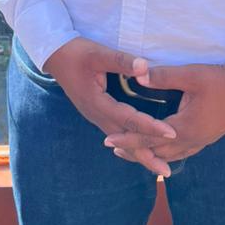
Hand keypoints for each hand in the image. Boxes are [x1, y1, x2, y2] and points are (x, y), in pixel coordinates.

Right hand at [42, 38, 176, 177]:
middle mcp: (96, 115)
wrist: (53, 54)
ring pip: (120, 140)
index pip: (129, 119)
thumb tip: (145, 68)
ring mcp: (95, 115)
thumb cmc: (75, 52)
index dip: (150, 127)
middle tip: (166, 171)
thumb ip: (121, 61)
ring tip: (158, 167)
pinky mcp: (96, 112)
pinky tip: (140, 147)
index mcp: (98, 103)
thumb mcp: (97, 53)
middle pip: (124, 140)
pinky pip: (116, 132)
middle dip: (146, 155)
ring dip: (138, 152)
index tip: (171, 133)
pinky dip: (130, 143)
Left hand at [105, 63, 224, 166]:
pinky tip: (163, 150)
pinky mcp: (207, 137)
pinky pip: (182, 152)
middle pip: (157, 151)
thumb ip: (164, 76)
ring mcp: (202, 141)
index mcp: (185, 127)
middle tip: (113, 148)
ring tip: (132, 152)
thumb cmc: (221, 80)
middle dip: (135, 150)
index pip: (149, 137)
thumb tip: (138, 75)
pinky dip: (167, 153)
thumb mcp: (191, 75)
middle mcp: (192, 140)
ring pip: (170, 155)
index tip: (108, 140)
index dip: (128, 138)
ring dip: (150, 153)